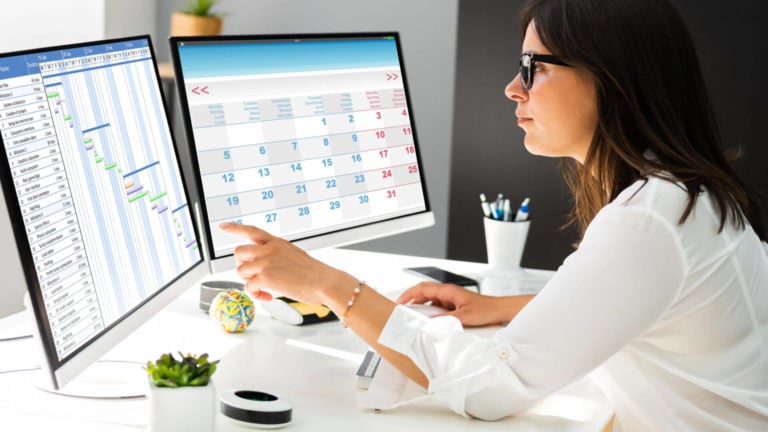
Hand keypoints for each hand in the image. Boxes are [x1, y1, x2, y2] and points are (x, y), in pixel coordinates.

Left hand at [219, 222, 354, 304]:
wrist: (324, 282)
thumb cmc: (315, 274)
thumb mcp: (295, 256)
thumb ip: (278, 257)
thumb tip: (266, 269)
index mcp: (277, 242)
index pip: (251, 230)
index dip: (235, 228)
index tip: (223, 226)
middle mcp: (269, 249)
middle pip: (239, 252)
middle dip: (243, 264)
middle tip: (255, 275)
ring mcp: (266, 262)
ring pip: (241, 270)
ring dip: (250, 281)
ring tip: (264, 288)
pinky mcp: (264, 276)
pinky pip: (249, 287)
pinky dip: (256, 294)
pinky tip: (269, 296)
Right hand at [396, 282, 530, 326]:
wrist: (499, 310)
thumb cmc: (486, 309)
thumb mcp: (465, 316)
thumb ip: (447, 319)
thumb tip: (431, 323)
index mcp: (448, 291)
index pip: (423, 289)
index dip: (409, 294)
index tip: (399, 301)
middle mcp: (448, 293)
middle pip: (423, 292)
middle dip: (410, 298)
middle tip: (400, 308)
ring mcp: (451, 299)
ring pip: (430, 300)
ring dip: (420, 306)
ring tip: (412, 316)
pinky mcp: (454, 305)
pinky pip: (437, 306)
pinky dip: (430, 312)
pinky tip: (429, 321)